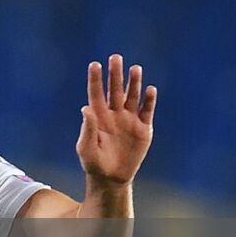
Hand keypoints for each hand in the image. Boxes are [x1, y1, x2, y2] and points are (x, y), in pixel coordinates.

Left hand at [77, 54, 155, 186]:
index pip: (96, 93)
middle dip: (115, 74)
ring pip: (132, 97)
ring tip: (135, 68)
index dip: (95, 79)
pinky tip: (150, 89)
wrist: (112, 179)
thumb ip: (87, 129)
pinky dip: (149, 100)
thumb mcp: (86, 148)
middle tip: (115, 57)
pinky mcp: (143, 129)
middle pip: (115, 90)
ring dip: (134, 83)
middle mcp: (114, 114)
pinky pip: (147, 111)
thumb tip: (85, 108)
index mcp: (98, 116)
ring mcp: (129, 120)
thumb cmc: (94, 163)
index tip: (95, 64)